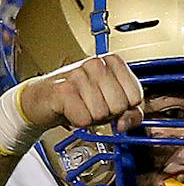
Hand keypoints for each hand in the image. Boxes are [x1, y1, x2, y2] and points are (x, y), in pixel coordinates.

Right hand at [17, 54, 142, 134]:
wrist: (44, 99)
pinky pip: (84, 119)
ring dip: (92, 117)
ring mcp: (78, 74)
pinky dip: (79, 121)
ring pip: (102, 113)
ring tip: (81, 106)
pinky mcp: (63, 89)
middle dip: (109, 113)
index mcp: (112, 63)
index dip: (126, 107)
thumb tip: (126, 123)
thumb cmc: (80, 98)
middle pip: (120, 105)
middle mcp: (95, 64)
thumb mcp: (112, 104)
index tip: (111, 102)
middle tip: (93, 105)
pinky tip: (70, 109)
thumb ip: (131, 113)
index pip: (136, 95)